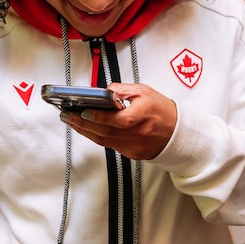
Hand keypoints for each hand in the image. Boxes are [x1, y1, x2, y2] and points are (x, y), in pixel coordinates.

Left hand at [61, 82, 176, 159]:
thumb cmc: (162, 110)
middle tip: (66, 115)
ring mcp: (134, 146)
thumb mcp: (144, 91)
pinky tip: (86, 128)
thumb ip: (122, 90)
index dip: (98, 116)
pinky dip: (96, 136)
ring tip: (71, 120)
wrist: (177, 133)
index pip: (117, 119)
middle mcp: (138, 133)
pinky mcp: (132, 153)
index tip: (82, 111)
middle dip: (82, 123)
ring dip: (84, 130)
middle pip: (105, 131)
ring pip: (104, 140)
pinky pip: (110, 145)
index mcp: (142, 115)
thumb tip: (103, 91)